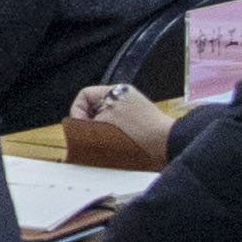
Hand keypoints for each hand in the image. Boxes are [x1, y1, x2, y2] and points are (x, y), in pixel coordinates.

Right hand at [58, 88, 175, 170]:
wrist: (168, 145)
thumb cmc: (139, 133)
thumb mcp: (103, 128)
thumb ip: (84, 127)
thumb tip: (73, 133)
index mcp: (115, 91)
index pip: (84, 96)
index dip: (76, 112)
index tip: (79, 127)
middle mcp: (124, 98)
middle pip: (93, 110)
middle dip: (89, 126)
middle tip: (88, 139)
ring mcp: (133, 112)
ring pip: (104, 123)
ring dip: (101, 135)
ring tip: (103, 146)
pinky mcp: (139, 127)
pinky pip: (118, 132)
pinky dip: (113, 141)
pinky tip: (115, 150)